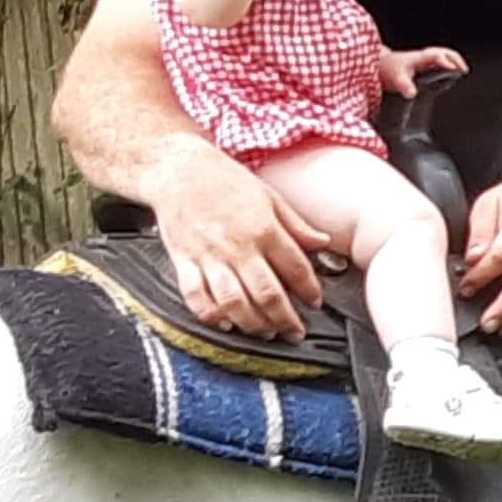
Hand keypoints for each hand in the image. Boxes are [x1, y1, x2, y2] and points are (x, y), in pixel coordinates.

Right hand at [145, 142, 326, 339]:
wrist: (178, 169)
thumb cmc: (224, 180)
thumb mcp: (269, 196)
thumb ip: (296, 225)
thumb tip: (323, 243)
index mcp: (263, 228)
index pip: (295, 268)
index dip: (310, 291)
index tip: (316, 302)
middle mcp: (237, 246)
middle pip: (267, 294)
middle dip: (285, 319)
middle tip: (295, 332)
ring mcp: (208, 256)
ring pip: (234, 302)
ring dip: (253, 324)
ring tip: (266, 332)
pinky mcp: (183, 262)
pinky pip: (196, 298)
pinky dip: (212, 316)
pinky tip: (226, 324)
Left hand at [380, 43, 467, 95]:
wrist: (381, 65)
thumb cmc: (389, 70)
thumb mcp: (396, 79)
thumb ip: (404, 86)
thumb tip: (412, 94)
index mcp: (419, 58)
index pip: (435, 56)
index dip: (445, 61)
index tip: (454, 69)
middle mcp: (424, 57)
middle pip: (444, 52)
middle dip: (456, 59)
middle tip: (464, 70)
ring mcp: (425, 60)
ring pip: (444, 55)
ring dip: (454, 61)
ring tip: (462, 71)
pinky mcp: (425, 64)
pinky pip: (441, 61)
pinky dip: (449, 65)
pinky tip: (451, 74)